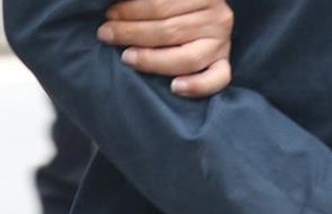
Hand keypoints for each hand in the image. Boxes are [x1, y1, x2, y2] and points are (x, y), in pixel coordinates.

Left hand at [97, 0, 233, 97]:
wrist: (199, 15)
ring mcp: (222, 42)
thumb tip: (117, 10)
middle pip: (170, 31)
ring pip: (188, 58)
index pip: (161, 5)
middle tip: (107, 35)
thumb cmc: (172, 5)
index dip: (131, 11)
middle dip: (132, 33)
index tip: (109, 15)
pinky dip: (197, 86)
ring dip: (153, 60)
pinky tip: (174, 87)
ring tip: (127, 58)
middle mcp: (218, 17)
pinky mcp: (224, 63)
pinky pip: (218, 79)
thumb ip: (153, 4)